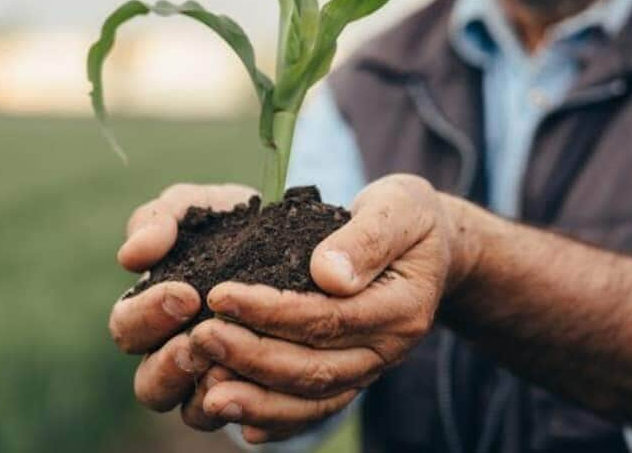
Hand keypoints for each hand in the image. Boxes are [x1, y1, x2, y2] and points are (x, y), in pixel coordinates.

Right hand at [108, 183, 254, 428]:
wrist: (300, 238)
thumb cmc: (233, 223)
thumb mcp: (197, 208)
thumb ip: (159, 220)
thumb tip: (132, 256)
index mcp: (150, 312)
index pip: (127, 329)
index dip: (148, 316)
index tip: (186, 293)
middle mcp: (173, 354)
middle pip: (150, 385)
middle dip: (171, 364)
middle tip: (201, 338)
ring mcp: (212, 382)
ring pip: (192, 413)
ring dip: (208, 393)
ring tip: (231, 366)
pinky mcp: (255, 396)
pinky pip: (246, 420)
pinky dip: (253, 408)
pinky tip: (269, 385)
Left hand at [189, 174, 473, 442]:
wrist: (433, 247)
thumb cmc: (409, 218)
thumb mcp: (400, 207)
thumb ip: (368, 237)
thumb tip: (328, 274)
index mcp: (401, 307)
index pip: (328, 318)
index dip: (271, 311)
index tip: (220, 295)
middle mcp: (387, 349)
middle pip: (314, 367)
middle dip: (251, 357)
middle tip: (199, 339)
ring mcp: (369, 369)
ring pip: (311, 398)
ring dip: (257, 399)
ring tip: (207, 393)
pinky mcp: (352, 377)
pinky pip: (315, 409)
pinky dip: (279, 421)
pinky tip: (241, 423)